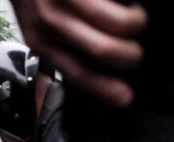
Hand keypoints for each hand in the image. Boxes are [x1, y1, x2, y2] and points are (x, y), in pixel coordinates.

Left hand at [10, 0, 147, 106]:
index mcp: (41, 41)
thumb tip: (96, 71)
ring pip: (120, 23)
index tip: (125, 98)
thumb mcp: (36, 28)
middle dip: (131, 55)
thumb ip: (59, 48)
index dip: (103, 89)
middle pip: (105, 50)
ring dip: (137, 22)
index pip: (76, 73)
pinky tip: (127, 1)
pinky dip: (130, 2)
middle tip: (135, 51)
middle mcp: (52, 21)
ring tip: (135, 16)